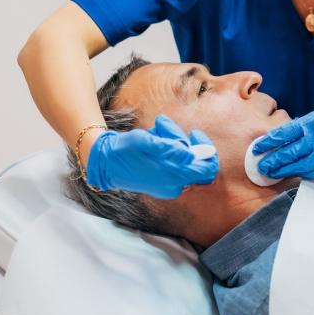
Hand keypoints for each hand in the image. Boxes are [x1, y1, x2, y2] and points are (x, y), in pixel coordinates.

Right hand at [85, 114, 218, 198]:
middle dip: (182, 140)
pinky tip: (153, 141)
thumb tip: (190, 154)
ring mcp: (169, 185)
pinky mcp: (163, 182)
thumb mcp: (145, 141)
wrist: (105, 163)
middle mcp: (175, 185)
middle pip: (195, 160)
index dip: (206, 149)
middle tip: (164, 129)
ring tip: (154, 130)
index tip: (194, 134)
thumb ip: (169, 148)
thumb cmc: (124, 151)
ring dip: (171, 140)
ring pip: (184, 159)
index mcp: (173, 176)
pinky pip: (175, 163)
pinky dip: (167, 150)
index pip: (208, 169)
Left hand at [253, 94, 313, 178]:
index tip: (256, 149)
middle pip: (291, 153)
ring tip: (274, 173)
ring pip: (302, 166)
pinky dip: (304, 173)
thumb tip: (282, 140)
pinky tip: (295, 174)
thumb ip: (303, 129)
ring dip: (286, 171)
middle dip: (274, 161)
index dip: (268, 143)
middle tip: (262, 167)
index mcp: (313, 122)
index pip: (284, 134)